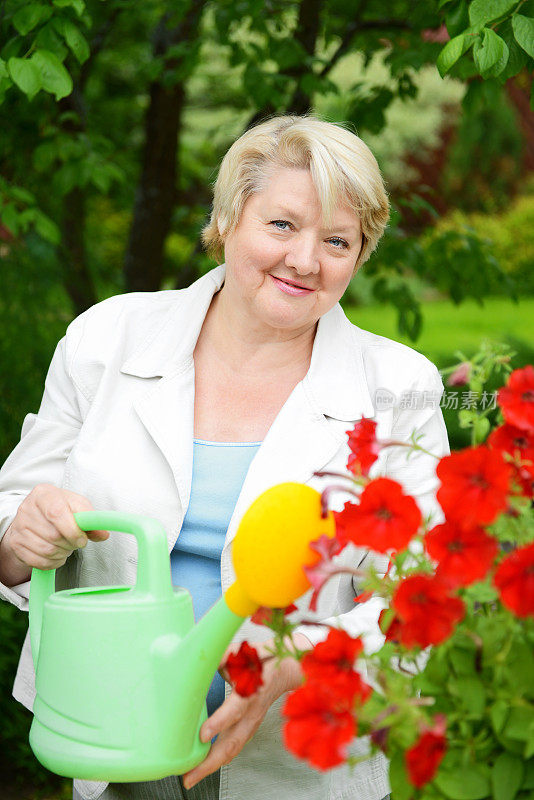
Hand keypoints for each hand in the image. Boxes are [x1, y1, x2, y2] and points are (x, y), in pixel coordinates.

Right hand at [3, 483, 108, 574]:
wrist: (34, 520)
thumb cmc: (59, 510)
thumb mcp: (77, 507)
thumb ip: (91, 520)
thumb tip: (103, 534)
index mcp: (44, 494)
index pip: (57, 513)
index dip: (73, 530)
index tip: (83, 539)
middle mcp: (27, 508)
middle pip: (53, 535)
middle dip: (70, 543)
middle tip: (76, 542)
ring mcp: (19, 527)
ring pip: (47, 550)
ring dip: (63, 553)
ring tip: (66, 546)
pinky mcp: (16, 544)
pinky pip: (39, 561)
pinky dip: (53, 562)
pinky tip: (57, 554)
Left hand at [182, 632, 311, 789]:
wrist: (288, 668)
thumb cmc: (263, 659)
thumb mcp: (244, 652)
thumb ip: (223, 656)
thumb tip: (202, 657)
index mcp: (252, 690)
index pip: (235, 709)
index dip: (219, 722)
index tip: (202, 734)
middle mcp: (252, 712)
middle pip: (232, 742)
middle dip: (209, 762)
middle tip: (188, 776)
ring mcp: (252, 723)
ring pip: (232, 749)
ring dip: (211, 765)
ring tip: (191, 777)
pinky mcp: (249, 727)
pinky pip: (234, 746)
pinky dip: (219, 759)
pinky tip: (205, 765)